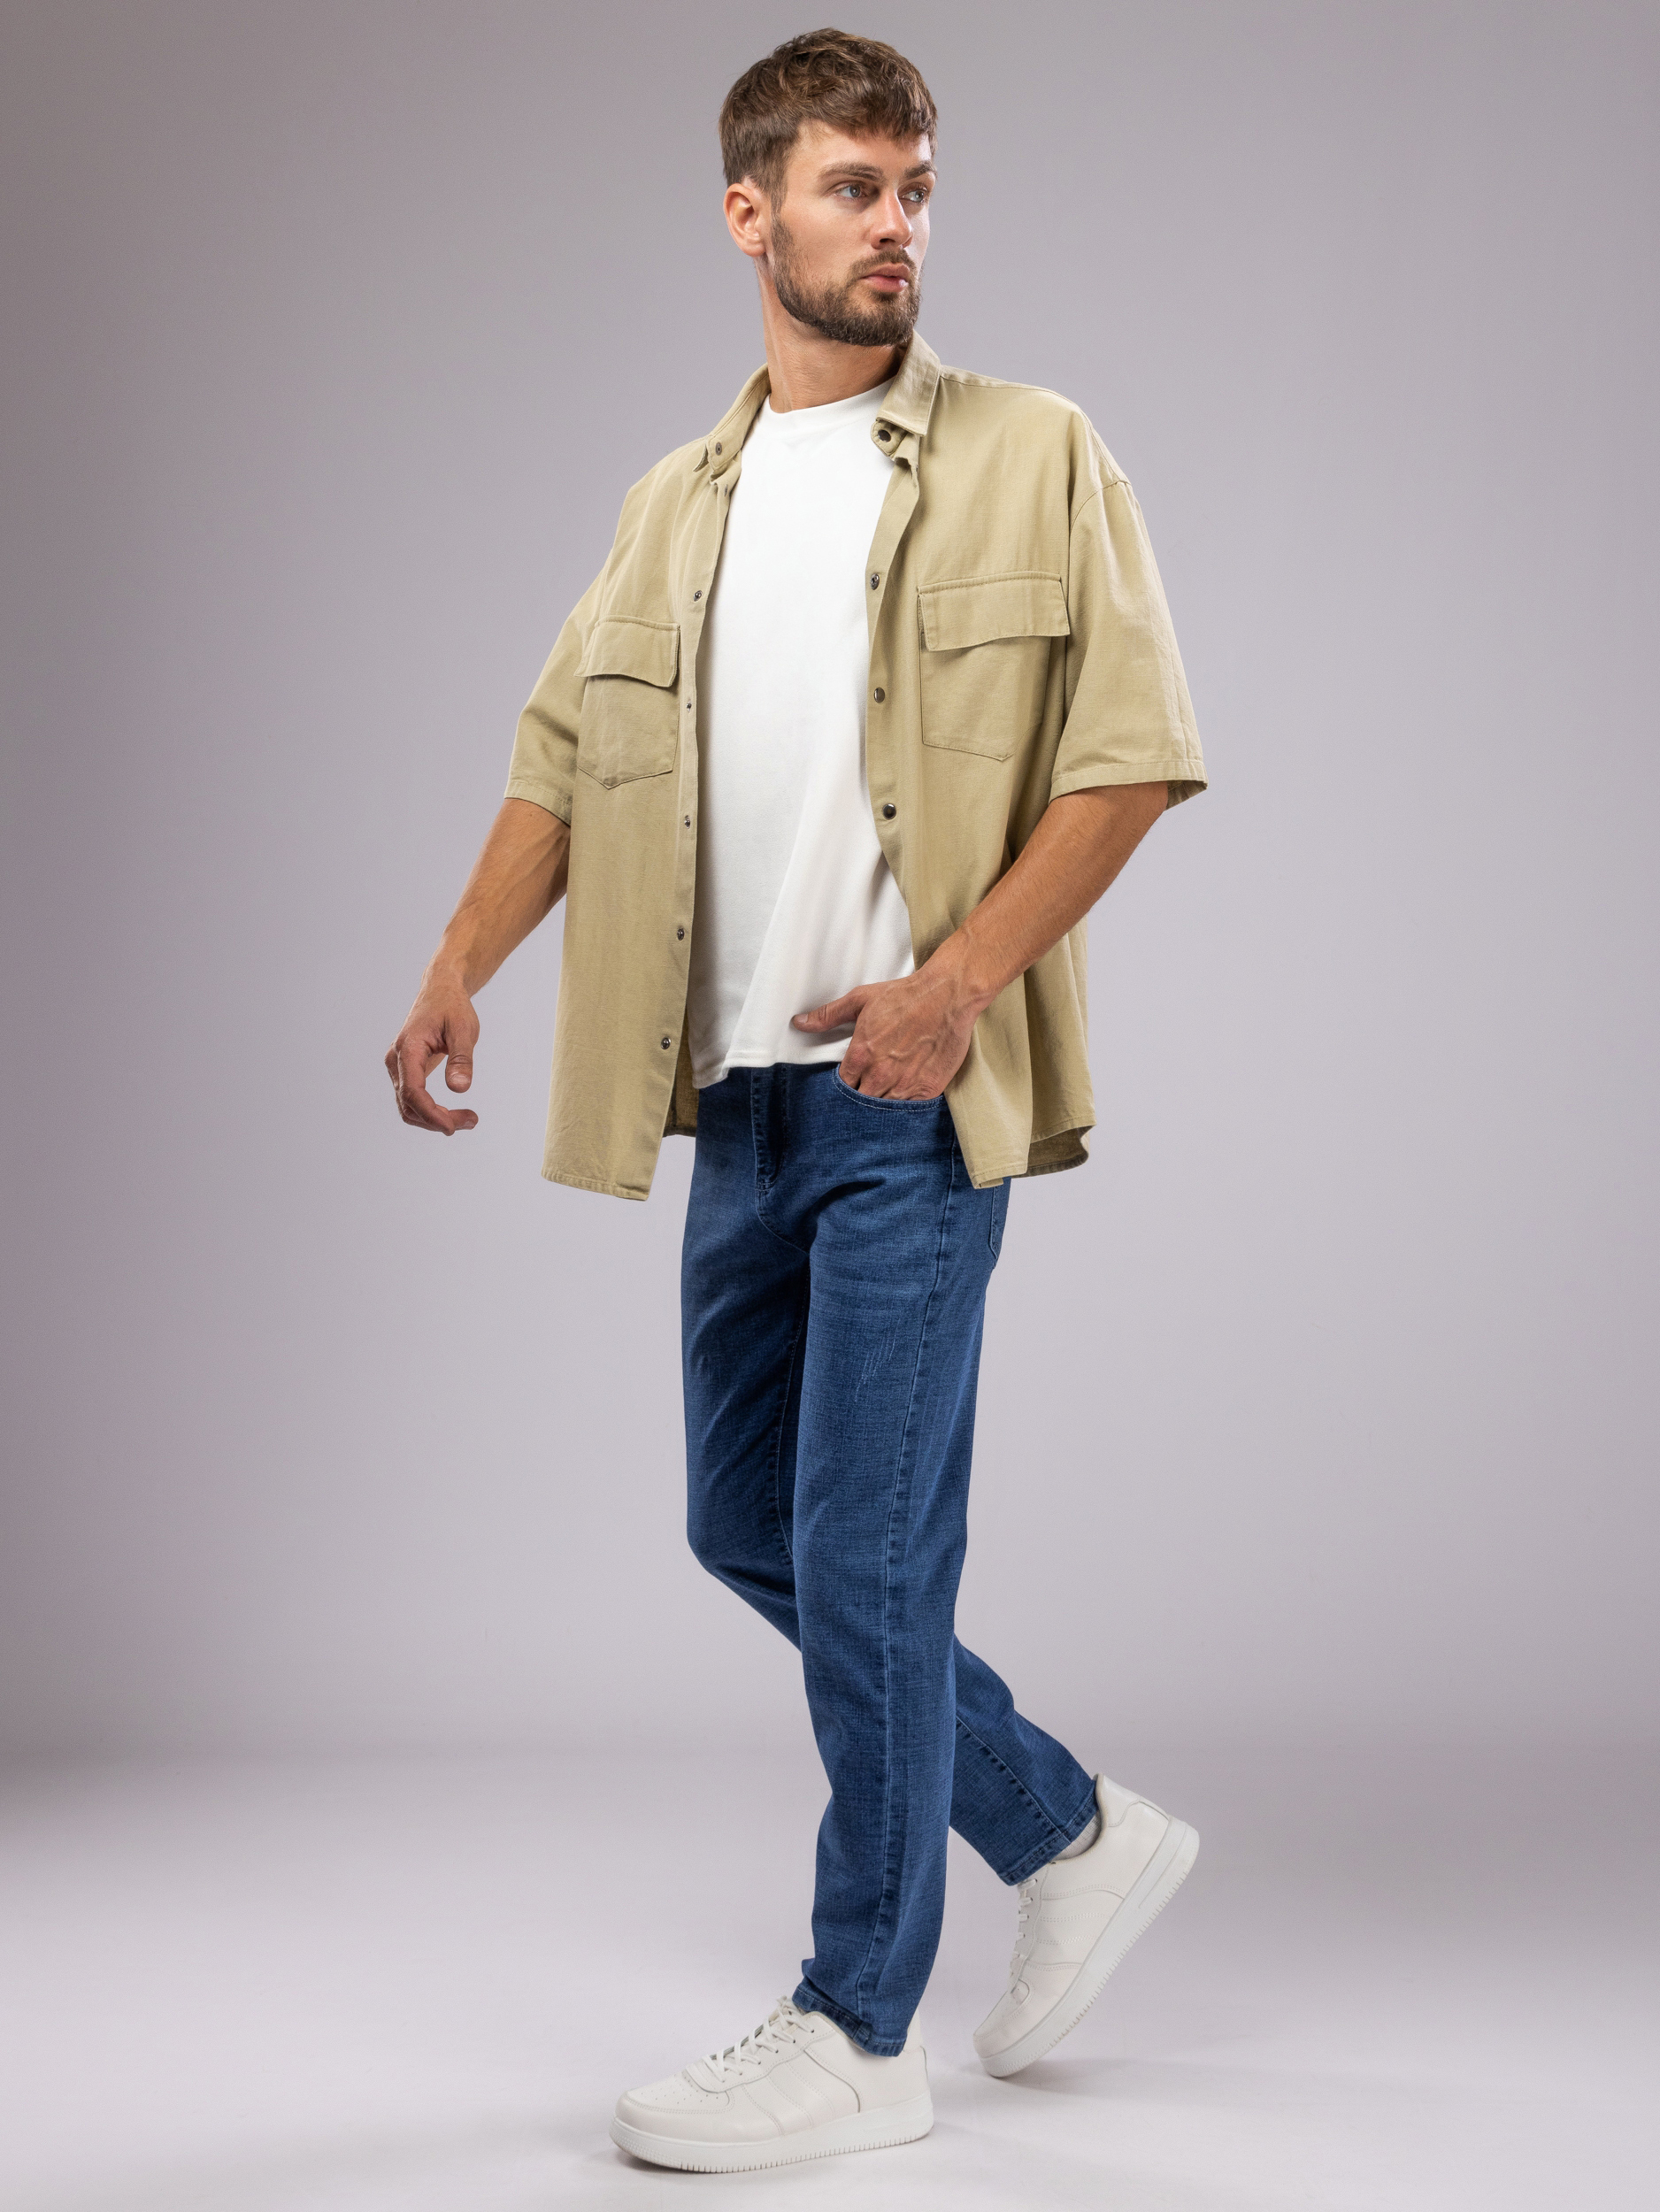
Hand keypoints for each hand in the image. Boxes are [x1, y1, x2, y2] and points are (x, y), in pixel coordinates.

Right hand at [386, 969, 480, 1132]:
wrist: (440, 991)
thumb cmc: (452, 1007)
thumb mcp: (464, 1029)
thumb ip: (461, 1058)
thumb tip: (459, 1089)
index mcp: (408, 1048)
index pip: (412, 1092)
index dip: (431, 1114)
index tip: (453, 1127)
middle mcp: (396, 1061)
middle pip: (409, 1105)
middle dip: (438, 1120)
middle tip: (472, 1121)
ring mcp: (398, 1067)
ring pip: (409, 1107)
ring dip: (435, 1119)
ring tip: (469, 1119)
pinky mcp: (405, 1071)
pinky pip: (413, 1100)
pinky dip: (432, 1111)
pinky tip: (455, 1113)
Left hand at [791, 955, 983, 1097]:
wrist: (946, 996)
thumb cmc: (905, 996)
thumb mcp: (860, 1000)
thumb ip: (828, 1015)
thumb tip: (800, 1023)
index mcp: (860, 1056)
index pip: (841, 1087)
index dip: (844, 1087)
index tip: (850, 1083)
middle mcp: (879, 1074)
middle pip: (860, 1102)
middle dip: (860, 1100)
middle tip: (866, 1091)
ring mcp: (904, 1084)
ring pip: (883, 1110)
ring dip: (881, 1107)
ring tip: (885, 1095)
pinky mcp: (927, 1089)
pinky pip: (909, 1110)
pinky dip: (905, 1107)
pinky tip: (905, 1098)